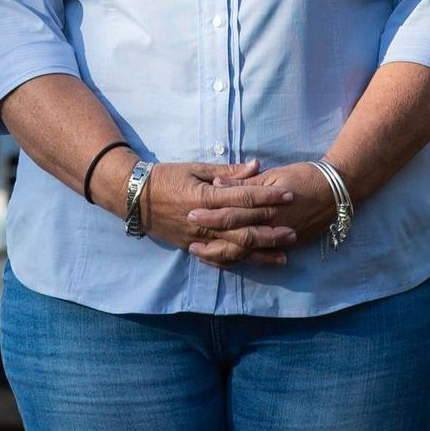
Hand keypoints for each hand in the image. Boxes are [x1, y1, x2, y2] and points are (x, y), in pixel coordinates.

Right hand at [141, 159, 298, 267]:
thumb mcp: (196, 168)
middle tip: (294, 231)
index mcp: (207, 197)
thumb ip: (227, 171)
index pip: (244, 198)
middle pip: (244, 229)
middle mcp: (205, 222)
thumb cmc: (166, 177)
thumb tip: (256, 166)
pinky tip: (254, 264)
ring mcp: (199, 239)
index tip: (288, 195)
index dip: (268, 197)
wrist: (135, 198)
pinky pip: (219, 259)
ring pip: (235, 250)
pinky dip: (239, 263)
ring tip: (283, 254)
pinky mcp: (193, 248)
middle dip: (272, 231)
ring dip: (261, 253)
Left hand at [185, 162, 337, 260]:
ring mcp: (279, 239)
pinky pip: (261, 258)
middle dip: (211, 243)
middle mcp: (270, 226)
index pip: (231, 212)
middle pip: (235, 239)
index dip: (210, 215)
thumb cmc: (304, 176)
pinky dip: (244, 261)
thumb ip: (245, 183)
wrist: (336, 190)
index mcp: (264, 205)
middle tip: (190, 246)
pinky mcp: (288, 246)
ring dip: (224, 256)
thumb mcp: (274, 175)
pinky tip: (230, 261)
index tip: (190, 214)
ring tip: (204, 257)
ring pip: (246, 254)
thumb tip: (218, 182)